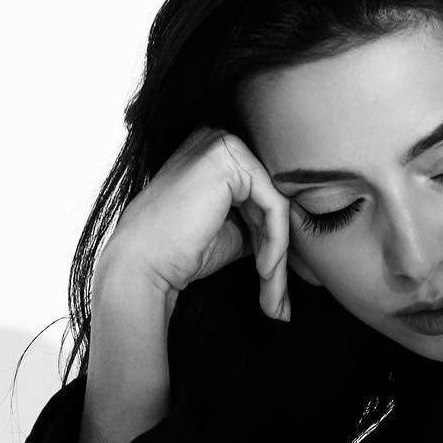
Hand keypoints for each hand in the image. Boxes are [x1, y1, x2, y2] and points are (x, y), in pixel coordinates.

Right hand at [99, 125, 295, 321]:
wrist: (143, 264)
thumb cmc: (180, 252)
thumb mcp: (233, 232)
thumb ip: (261, 221)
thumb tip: (298, 233)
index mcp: (217, 155)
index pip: (263, 199)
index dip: (274, 243)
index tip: (278, 285)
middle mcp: (219, 140)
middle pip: (271, 203)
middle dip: (279, 256)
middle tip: (280, 303)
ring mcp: (223, 144)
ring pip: (276, 208)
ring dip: (279, 258)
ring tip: (274, 298)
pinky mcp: (229, 159)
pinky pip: (274, 206)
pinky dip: (275, 244)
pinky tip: (265, 271)